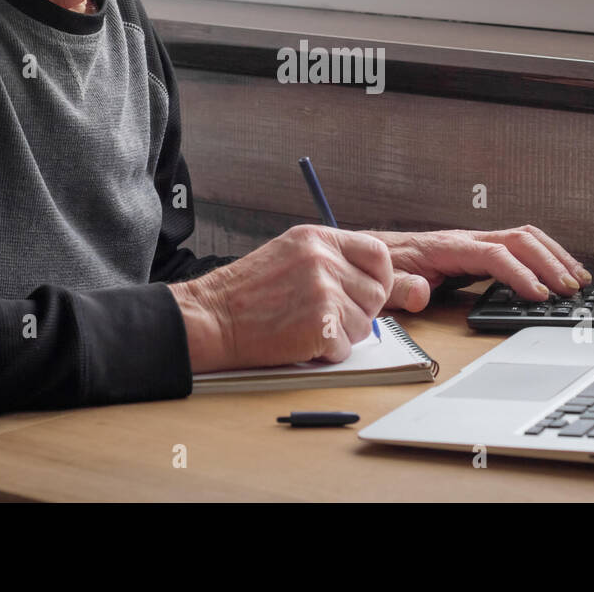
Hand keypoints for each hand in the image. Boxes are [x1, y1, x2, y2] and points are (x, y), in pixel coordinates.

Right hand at [168, 224, 392, 372]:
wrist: (212, 317)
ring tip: (306, 327)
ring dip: (341, 335)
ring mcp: (324, 292)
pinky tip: (300, 341)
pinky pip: (345, 349)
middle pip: (376, 293)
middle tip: (329, 317)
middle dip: (359, 311)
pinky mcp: (321, 325)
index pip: (377, 254)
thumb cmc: (246, 291)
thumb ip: (329, 258)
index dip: (380, 277)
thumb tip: (369, 280)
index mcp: (318, 239)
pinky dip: (326, 353)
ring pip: (364, 325)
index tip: (370, 291)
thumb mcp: (289, 253)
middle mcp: (324, 261)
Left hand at [358, 225, 591, 311]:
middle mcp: (466, 239)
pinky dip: (545, 257)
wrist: (372, 255)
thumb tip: (421, 294)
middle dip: (549, 263)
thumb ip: (400, 289)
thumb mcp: (384, 284)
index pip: (493, 255)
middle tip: (571, 290)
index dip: (519, 274)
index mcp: (446, 247)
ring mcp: (475, 242)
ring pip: (525, 238)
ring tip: (579, 279)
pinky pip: (519, 247)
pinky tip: (559, 273)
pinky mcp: (479, 250)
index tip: (539, 295)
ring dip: (554, 256)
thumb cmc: (382, 270)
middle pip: (519, 240)